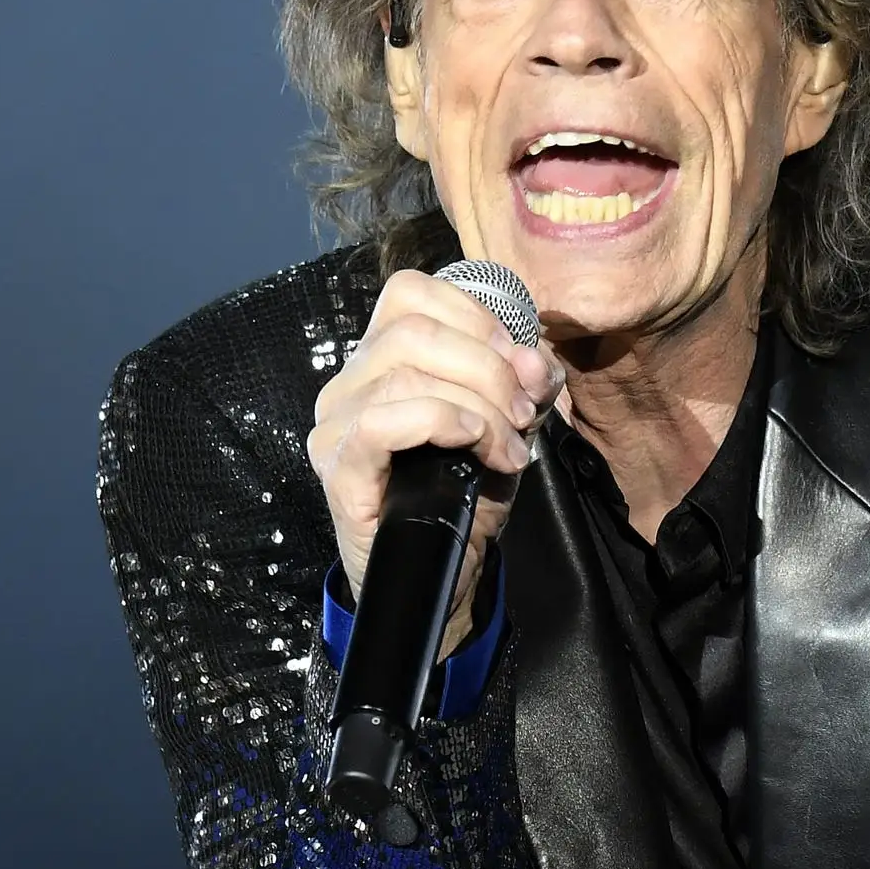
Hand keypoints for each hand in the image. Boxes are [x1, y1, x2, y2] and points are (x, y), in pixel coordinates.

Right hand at [307, 269, 563, 660]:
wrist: (442, 575)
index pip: (410, 293)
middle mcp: (348, 384)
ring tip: (510, 445)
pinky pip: (385, 421)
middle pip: (413, 330)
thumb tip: (534, 361)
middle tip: (524, 410)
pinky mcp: (338, 468)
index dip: (474, 314)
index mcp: (381, 359)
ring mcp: (335, 425)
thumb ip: (523, 385)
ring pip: (405, 373)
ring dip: (478, 403)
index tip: (521, 360)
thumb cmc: (464, 495)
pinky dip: (444, 423)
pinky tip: (478, 448)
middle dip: (488, 364)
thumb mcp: (508, 426)